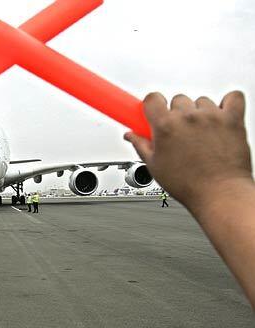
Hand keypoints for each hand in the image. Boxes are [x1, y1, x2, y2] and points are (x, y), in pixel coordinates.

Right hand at [124, 91, 251, 209]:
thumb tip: (131, 135)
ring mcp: (211, 117)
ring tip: (200, 134)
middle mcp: (187, 117)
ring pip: (201, 101)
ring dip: (199, 113)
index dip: (152, 105)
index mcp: (165, 126)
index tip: (154, 111)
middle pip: (177, 100)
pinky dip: (228, 104)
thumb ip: (141, 145)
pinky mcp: (232, 119)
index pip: (152, 99)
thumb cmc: (188, 184)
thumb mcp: (155, 166)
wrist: (219, 194)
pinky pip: (233, 98)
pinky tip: (221, 116)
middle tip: (179, 133)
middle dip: (176, 114)